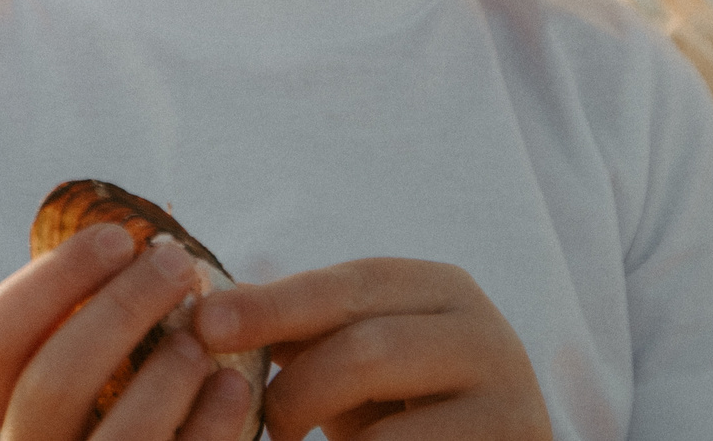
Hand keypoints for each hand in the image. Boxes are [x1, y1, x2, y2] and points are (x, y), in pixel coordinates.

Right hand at [0, 221, 260, 440]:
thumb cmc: (104, 424)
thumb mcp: (67, 388)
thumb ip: (76, 332)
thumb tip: (125, 244)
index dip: (55, 276)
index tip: (119, 237)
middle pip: (54, 378)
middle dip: (121, 309)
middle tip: (178, 265)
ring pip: (117, 437)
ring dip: (165, 375)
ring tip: (201, 337)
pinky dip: (210, 425)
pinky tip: (233, 387)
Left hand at [193, 258, 550, 439]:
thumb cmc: (404, 410)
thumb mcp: (359, 359)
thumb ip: (304, 331)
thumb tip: (205, 310)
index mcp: (439, 288)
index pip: (349, 285)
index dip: (273, 304)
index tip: (205, 323)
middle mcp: (483, 331)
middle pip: (369, 348)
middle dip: (297, 390)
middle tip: (263, 425)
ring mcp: (507, 398)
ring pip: (389, 426)